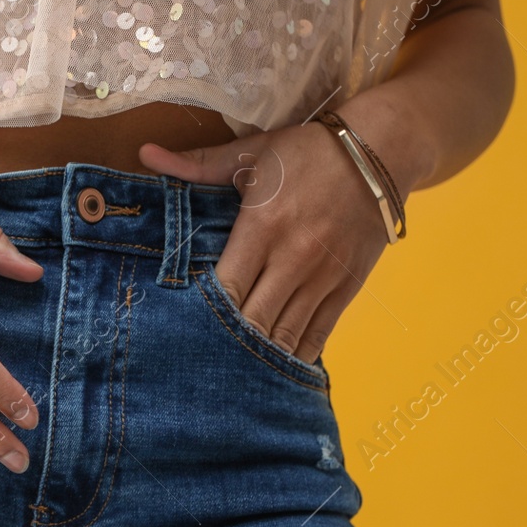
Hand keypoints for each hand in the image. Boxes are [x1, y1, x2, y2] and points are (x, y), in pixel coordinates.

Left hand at [138, 122, 396, 364]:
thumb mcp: (251, 154)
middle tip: (203, 363)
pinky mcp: (347, 287)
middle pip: (254, 320)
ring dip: (261, 357)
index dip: (206, 314)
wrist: (380, 151)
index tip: (186, 328)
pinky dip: (297, 354)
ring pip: (286, 334)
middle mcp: (292, 258)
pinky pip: (318, 333)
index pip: (227, 288)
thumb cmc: (308, 152)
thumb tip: (145, 153)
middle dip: (229, 344)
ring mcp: (323, 277)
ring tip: (234, 375)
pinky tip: (277, 369)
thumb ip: (197, 164)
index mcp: (262, 227)